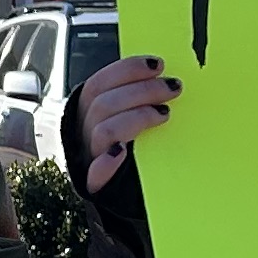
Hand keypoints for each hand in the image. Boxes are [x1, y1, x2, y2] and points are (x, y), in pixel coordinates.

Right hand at [77, 54, 179, 189]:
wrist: (127, 192)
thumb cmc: (132, 151)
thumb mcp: (127, 118)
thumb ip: (134, 99)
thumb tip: (162, 74)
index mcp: (89, 113)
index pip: (99, 83)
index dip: (126, 70)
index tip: (157, 64)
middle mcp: (85, 132)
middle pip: (102, 103)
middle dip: (141, 90)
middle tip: (172, 88)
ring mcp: (90, 157)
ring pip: (103, 131)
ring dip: (135, 118)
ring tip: (164, 115)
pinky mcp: (97, 185)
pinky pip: (95, 175)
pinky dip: (106, 163)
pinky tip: (122, 152)